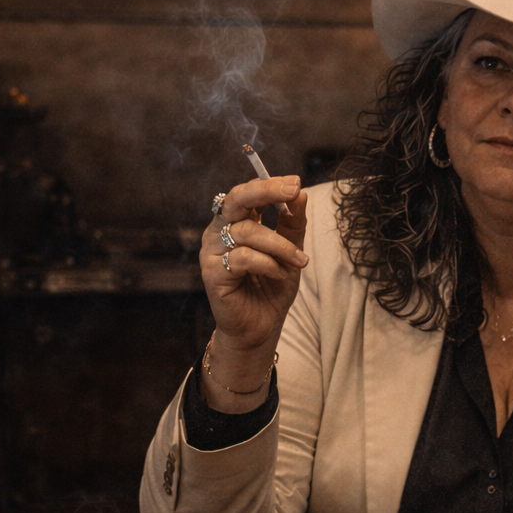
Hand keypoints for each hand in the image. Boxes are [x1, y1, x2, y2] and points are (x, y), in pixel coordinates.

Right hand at [200, 175, 307, 409]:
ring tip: (299, 261)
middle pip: (236, 199)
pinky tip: (279, 275)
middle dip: (265, 192)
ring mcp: (212, 251)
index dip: (271, 185)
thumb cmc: (271, 288)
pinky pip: (242, 257)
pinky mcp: (212, 273)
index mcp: (236, 221)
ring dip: (280, 245)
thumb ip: (292, 224)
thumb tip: (300, 193)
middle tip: (292, 192)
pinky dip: (267, 264)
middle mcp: (219, 231)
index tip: (296, 184)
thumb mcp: (290, 252)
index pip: (248, 193)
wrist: (260, 328)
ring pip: (247, 231)